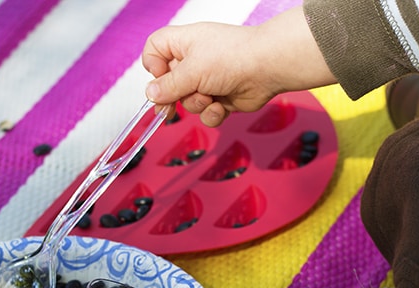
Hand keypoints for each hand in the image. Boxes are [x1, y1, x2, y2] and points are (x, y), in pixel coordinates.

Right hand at [142, 6, 335, 126]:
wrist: (268, 69)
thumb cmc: (233, 57)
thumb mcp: (191, 71)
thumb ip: (167, 86)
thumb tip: (150, 94)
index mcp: (184, 44)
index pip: (155, 49)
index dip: (152, 65)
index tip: (159, 79)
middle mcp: (194, 60)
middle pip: (169, 83)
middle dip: (174, 96)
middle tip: (170, 108)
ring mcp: (208, 80)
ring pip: (187, 101)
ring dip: (197, 104)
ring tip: (211, 96)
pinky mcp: (220, 97)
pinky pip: (206, 112)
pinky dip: (212, 113)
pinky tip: (222, 106)